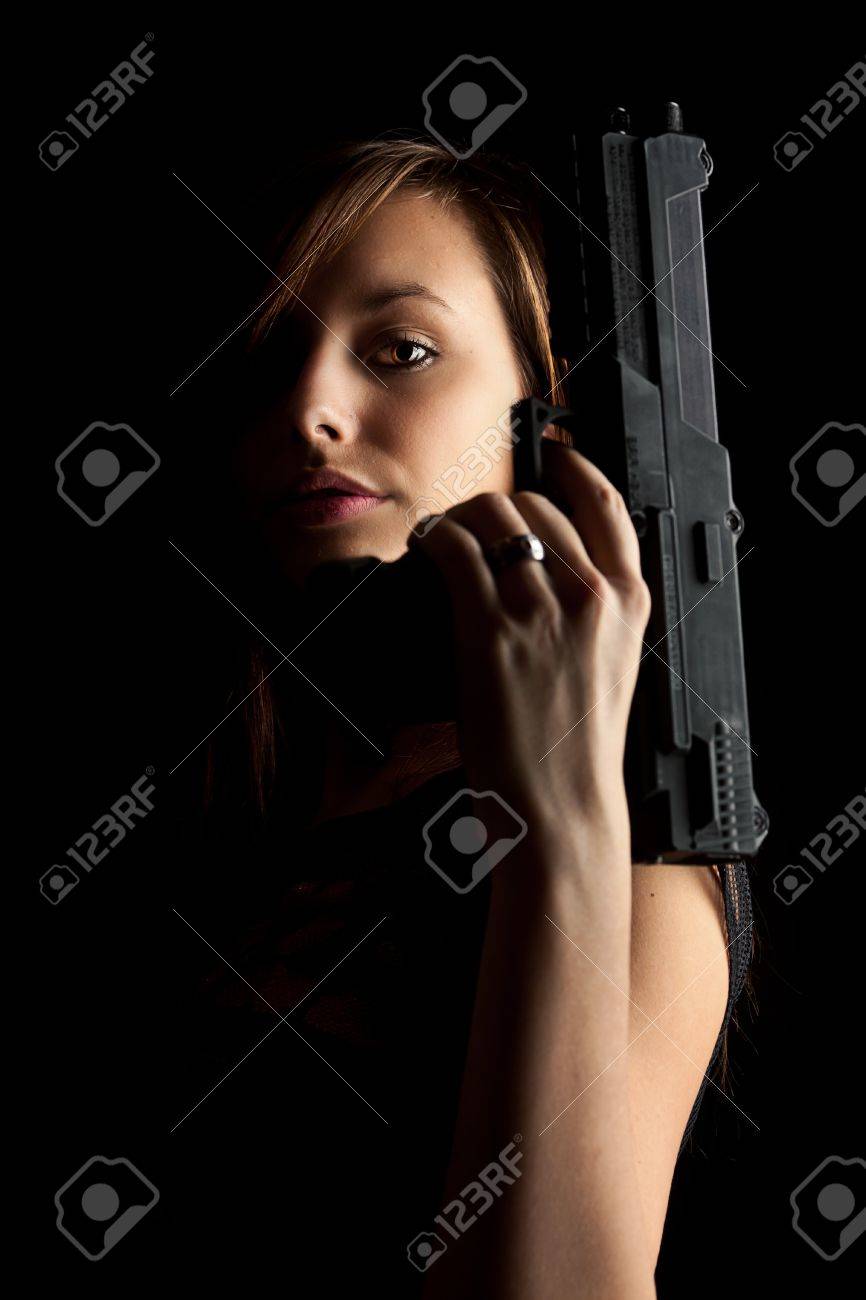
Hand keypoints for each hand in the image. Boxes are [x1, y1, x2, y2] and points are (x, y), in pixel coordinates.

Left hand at [410, 437, 650, 833]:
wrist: (561, 804)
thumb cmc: (579, 746)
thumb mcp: (612, 663)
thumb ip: (595, 608)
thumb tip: (552, 562)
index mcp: (629, 600)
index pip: (604, 503)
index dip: (571, 468)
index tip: (550, 459)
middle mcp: (591, 595)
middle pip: (537, 505)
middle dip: (498, 504)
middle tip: (476, 521)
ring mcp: (541, 610)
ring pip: (493, 518)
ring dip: (461, 516)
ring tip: (446, 531)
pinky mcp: (490, 630)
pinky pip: (455, 551)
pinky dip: (435, 537)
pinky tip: (427, 544)